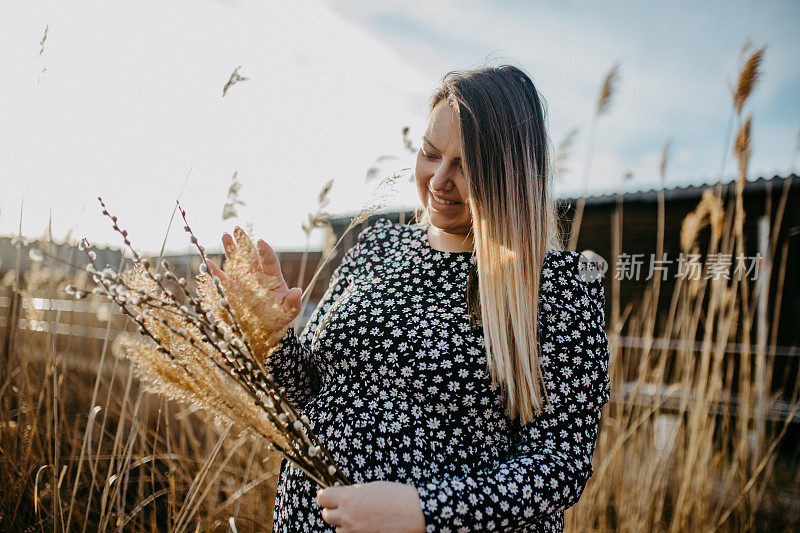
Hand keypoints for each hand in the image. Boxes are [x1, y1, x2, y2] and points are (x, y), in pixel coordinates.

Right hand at [206, 228, 301, 357]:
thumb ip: (293, 302)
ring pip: (236, 262)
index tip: (260, 242)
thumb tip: (297, 291)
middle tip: (237, 229)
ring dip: (230, 249)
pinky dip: (214, 271)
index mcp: (272, 278)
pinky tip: (207, 261)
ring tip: (225, 235)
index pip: (269, 261)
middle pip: (250, 256)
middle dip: (244, 242)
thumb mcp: (289, 312)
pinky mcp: (232, 290)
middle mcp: (257, 276)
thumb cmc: (280, 318)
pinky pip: (222, 278)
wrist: (267, 330)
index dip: (265, 252)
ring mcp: (244, 281)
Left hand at [316, 481, 425, 532]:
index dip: (326, 497)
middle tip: (347, 508)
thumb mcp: (372, 487)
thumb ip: (353, 493)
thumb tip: (341, 496)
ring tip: (363, 518)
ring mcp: (354, 532)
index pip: (322, 498)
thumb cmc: (397, 496)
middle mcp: (348, 516)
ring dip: (345, 525)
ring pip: (339, 530)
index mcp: (348, 498)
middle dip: (335, 511)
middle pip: (327, 516)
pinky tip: (368, 526)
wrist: (416, 514)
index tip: (330, 497)